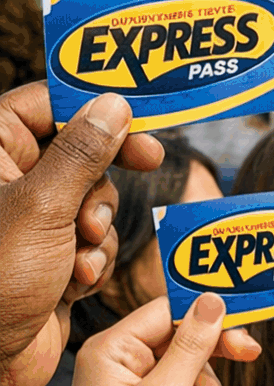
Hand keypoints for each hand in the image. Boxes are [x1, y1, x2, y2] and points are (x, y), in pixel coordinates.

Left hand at [0, 83, 163, 385]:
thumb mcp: (43, 206)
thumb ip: (83, 152)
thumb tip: (113, 105)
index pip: (47, 104)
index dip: (95, 104)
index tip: (140, 113)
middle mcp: (11, 184)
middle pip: (83, 150)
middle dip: (103, 178)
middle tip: (148, 161)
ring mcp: (33, 223)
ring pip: (95, 198)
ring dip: (100, 228)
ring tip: (80, 256)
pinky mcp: (51, 257)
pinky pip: (96, 239)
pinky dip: (95, 259)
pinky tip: (75, 282)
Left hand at [18, 293, 260, 385]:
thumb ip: (193, 344)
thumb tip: (214, 299)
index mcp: (114, 349)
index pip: (170, 310)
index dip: (209, 316)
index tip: (244, 326)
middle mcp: (124, 367)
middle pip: (187, 343)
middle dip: (211, 369)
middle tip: (251, 358)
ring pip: (195, 380)